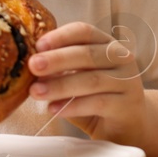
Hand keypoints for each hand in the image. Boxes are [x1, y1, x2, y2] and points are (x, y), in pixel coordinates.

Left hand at [30, 21, 148, 146]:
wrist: (129, 125)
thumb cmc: (98, 97)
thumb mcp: (79, 78)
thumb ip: (61, 70)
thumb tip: (28, 66)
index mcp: (106, 44)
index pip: (84, 31)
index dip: (61, 36)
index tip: (38, 45)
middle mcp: (121, 58)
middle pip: (88, 54)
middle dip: (57, 59)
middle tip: (32, 65)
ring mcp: (127, 81)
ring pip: (92, 80)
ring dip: (61, 85)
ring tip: (36, 92)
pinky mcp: (127, 105)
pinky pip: (98, 103)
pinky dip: (73, 105)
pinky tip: (54, 109)